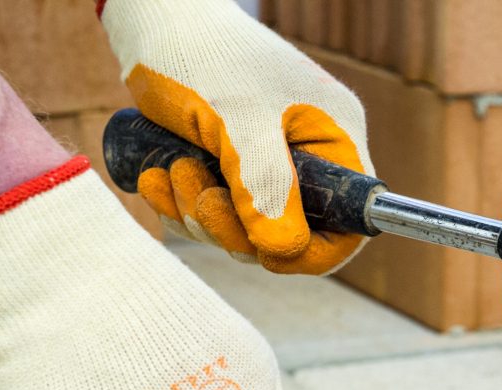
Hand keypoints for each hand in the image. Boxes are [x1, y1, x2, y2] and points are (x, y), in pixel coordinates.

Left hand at [99, 0, 371, 274]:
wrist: (151, 12)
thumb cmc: (200, 52)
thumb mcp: (236, 120)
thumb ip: (265, 186)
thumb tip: (284, 250)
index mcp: (332, 139)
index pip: (350, 222)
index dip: (315, 251)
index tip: (267, 253)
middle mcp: (306, 155)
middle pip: (290, 233)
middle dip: (236, 227)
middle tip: (198, 195)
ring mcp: (265, 161)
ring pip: (244, 227)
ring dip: (199, 211)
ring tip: (171, 169)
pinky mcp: (226, 164)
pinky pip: (213, 211)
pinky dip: (181, 202)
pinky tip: (156, 173)